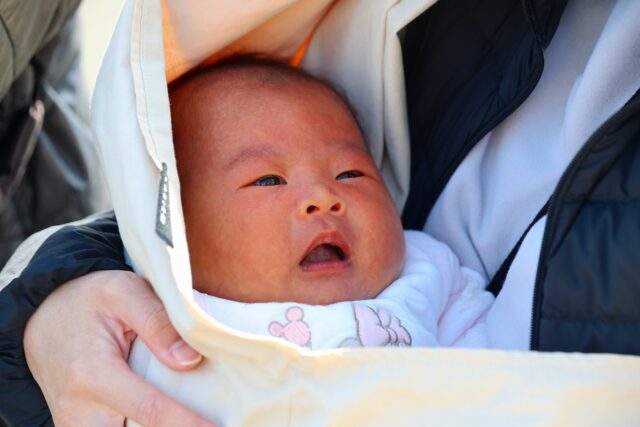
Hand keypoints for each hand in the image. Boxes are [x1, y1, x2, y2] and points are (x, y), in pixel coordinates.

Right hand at [24, 270, 216, 426]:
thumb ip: (158, 322)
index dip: (188, 424)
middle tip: (212, 422)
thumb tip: (190, 361)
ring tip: (192, 417)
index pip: (150, 410)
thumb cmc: (88, 300)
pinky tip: (170, 417)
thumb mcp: (122, 291)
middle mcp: (80, 410)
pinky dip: (141, 426)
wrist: (43, 316)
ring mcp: (75, 425)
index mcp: (93, 374)